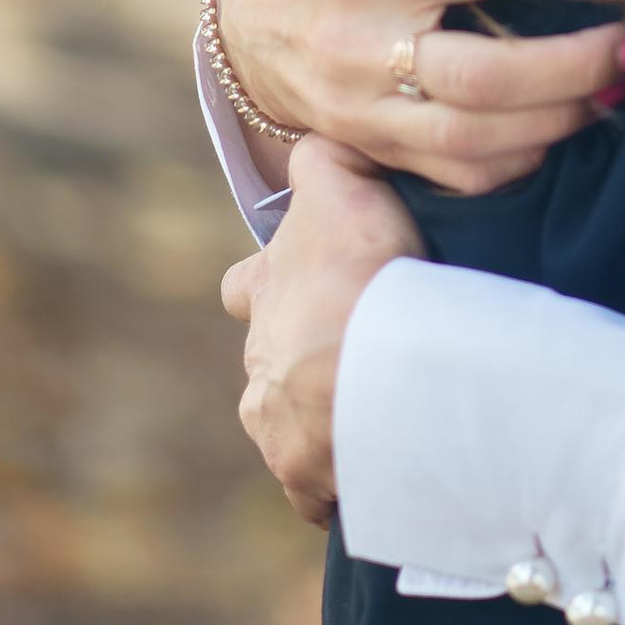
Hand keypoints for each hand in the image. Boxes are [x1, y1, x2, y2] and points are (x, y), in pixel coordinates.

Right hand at [216, 0, 624, 193]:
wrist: (248, 14)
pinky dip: (525, 155)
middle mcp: (362, 47)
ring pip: (478, 137)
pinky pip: (460, 175)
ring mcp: (364, 111)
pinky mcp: (372, 152)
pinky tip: (565, 120)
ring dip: (566, 115)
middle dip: (584, 62)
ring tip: (622, 80)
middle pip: (491, 73)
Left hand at [223, 136, 422, 523]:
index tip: (310, 284)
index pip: (244, 285)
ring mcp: (273, 427)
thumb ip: (322, 161)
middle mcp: (257, 364)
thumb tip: (314, 137)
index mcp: (262, 294)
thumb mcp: (342, 186)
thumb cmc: (363, 271)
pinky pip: (317, 487)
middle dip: (304, 359)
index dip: (269, 282)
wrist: (380, 370)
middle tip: (360, 351)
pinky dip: (341, 478)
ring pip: (290, 425)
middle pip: (269, 361)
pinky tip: (380, 464)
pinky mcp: (302, 477)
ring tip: (380, 411)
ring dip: (325, 418)